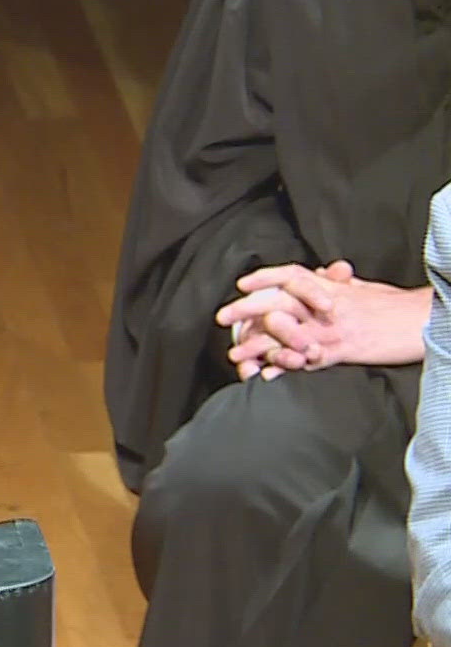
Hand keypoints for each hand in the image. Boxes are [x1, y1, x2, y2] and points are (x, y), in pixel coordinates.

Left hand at [222, 260, 428, 374]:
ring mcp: (333, 327)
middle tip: (222, 318)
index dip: (265, 277)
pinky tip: (267, 374)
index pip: (291, 275)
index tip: (241, 284)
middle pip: (279, 300)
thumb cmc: (395, 306)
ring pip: (287, 333)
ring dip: (259, 345)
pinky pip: (308, 359)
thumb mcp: (364, 289)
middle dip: (247, 309)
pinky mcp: (343, 350)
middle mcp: (327, 304)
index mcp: (331, 287)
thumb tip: (326, 272)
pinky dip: (286, 366)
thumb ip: (339, 283)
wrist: (423, 320)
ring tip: (236, 355)